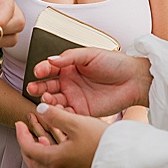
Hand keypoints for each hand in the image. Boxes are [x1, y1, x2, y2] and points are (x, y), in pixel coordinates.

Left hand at [16, 104, 105, 167]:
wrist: (125, 160)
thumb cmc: (102, 143)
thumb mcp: (77, 123)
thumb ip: (56, 115)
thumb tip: (41, 109)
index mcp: (56, 159)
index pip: (28, 149)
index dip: (21, 135)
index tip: (19, 124)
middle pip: (33, 163)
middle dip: (26, 147)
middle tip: (26, 134)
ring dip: (39, 153)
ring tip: (42, 138)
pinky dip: (53, 158)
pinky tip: (61, 148)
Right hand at [25, 49, 150, 116]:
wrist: (134, 80)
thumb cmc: (115, 64)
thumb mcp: (91, 54)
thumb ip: (70, 57)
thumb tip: (51, 60)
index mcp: (70, 66)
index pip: (50, 68)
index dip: (42, 69)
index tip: (38, 71)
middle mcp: (70, 82)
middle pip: (48, 86)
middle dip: (39, 87)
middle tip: (33, 88)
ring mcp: (75, 97)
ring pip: (55, 101)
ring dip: (47, 100)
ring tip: (45, 99)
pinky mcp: (82, 111)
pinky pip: (66, 113)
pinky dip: (59, 113)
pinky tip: (56, 110)